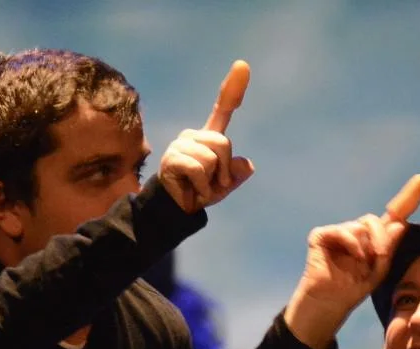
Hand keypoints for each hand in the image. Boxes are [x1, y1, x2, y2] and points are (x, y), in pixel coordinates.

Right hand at [159, 60, 254, 212]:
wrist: (175, 211)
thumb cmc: (200, 192)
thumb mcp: (226, 184)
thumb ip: (237, 174)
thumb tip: (246, 164)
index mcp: (208, 137)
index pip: (222, 110)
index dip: (233, 89)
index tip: (242, 65)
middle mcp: (193, 135)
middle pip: (223, 143)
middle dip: (224, 169)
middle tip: (212, 183)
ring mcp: (181, 144)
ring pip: (213, 158)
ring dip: (212, 179)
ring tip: (199, 186)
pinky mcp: (172, 157)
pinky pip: (200, 169)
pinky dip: (202, 186)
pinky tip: (192, 189)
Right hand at [284, 174, 419, 348]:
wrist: (329, 302)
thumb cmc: (352, 289)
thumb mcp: (378, 271)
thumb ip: (389, 248)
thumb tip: (399, 224)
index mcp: (373, 238)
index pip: (394, 214)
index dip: (410, 196)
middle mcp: (356, 231)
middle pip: (376, 220)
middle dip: (382, 239)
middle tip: (380, 257)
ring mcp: (339, 232)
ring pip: (362, 225)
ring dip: (368, 244)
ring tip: (363, 263)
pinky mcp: (322, 235)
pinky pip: (344, 230)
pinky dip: (351, 243)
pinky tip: (353, 256)